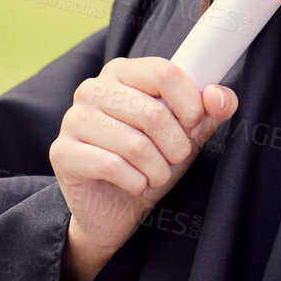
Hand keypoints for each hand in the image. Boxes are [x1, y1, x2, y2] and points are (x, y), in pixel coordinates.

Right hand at [49, 56, 237, 280]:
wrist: (115, 209)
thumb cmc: (151, 162)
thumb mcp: (187, 135)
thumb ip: (209, 112)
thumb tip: (219, 97)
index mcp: (122, 72)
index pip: (163, 72)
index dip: (190, 103)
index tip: (196, 126)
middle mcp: (92, 89)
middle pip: (152, 112)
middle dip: (176, 146)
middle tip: (175, 160)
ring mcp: (73, 119)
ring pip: (135, 144)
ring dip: (158, 170)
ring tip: (156, 176)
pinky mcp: (62, 152)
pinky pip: (111, 166)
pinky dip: (136, 182)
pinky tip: (137, 186)